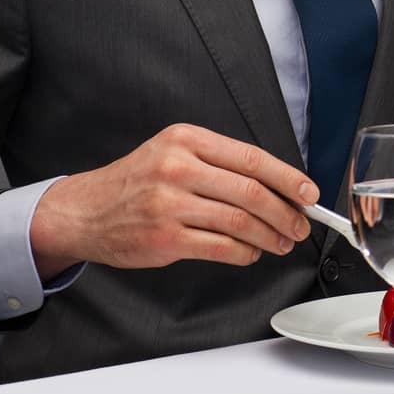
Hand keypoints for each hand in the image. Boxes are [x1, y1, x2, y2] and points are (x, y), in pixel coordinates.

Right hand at [30, 124, 316, 279]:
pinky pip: (219, 247)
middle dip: (285, 212)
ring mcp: (170, 204)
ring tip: (282, 242)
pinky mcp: (164, 238)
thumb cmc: (136, 182)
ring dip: (269, 236)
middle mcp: (179, 168)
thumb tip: (276, 185)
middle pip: (251, 191)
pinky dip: (244, 253)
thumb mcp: (174, 152)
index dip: (288, 177)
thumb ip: (219, 163)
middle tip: (300, 225)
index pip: (252, 158)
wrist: (84, 211)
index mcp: (188, 140)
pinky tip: (252, 253)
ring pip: (239, 221)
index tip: (308, 193)